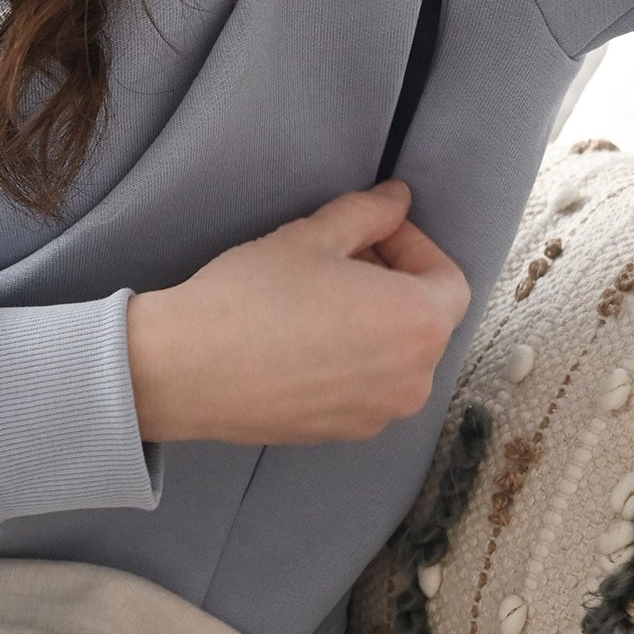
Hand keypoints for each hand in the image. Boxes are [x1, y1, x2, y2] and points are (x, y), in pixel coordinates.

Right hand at [125, 180, 471, 444]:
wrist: (184, 369)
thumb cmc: (249, 298)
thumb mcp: (312, 237)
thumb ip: (368, 214)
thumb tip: (397, 199)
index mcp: (419, 325)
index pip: (449, 280)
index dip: (415, 247)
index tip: (374, 232)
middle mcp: (412, 379)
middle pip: (424, 321)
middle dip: (394, 284)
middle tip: (342, 258)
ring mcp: (378, 414)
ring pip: (395, 357)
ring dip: (372, 324)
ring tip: (319, 301)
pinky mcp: (342, 434)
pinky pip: (365, 388)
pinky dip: (349, 361)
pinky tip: (301, 340)